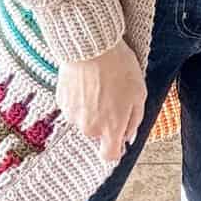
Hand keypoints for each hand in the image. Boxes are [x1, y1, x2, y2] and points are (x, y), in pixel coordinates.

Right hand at [55, 37, 146, 164]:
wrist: (91, 46)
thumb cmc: (119, 67)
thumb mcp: (139, 93)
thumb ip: (135, 120)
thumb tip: (129, 135)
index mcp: (110, 128)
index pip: (109, 155)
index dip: (115, 148)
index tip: (119, 138)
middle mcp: (89, 127)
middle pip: (97, 134)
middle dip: (105, 121)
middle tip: (113, 97)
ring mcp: (73, 115)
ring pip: (84, 120)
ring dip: (91, 109)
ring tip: (99, 85)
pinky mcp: (62, 101)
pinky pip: (73, 107)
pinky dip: (80, 99)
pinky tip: (87, 81)